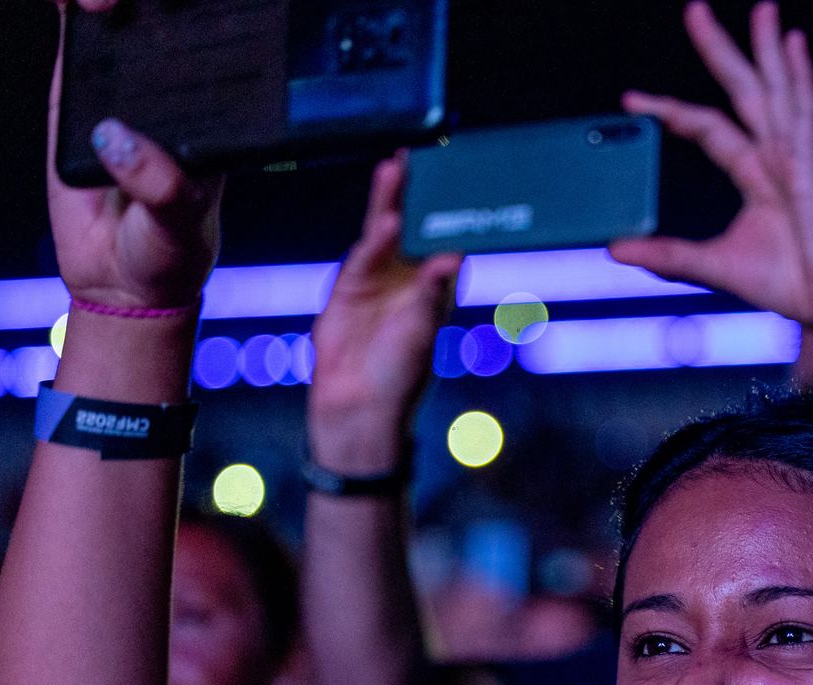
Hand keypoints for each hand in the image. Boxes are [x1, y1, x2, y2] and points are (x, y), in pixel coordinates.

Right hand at [47, 0, 221, 308]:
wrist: (121, 277)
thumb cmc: (170, 248)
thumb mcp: (181, 223)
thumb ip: (162, 188)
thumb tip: (116, 139)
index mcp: (220, 111)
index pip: (222, 40)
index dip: (209, 12)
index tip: (188, 8)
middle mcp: (178, 87)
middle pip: (170, 16)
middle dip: (153, 0)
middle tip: (122, 4)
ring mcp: (127, 82)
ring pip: (122, 13)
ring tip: (97, 5)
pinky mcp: (78, 87)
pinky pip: (75, 33)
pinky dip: (70, 7)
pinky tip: (72, 4)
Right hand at [308, 153, 460, 471]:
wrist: (357, 404)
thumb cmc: (402, 373)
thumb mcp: (423, 332)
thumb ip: (432, 293)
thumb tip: (450, 257)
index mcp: (439, 285)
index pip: (448, 236)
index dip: (454, 207)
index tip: (462, 173)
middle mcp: (410, 274)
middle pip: (415, 224)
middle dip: (417, 190)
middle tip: (421, 153)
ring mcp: (378, 277)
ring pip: (385, 230)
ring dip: (391, 201)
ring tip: (396, 169)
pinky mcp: (350, 285)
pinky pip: (363, 254)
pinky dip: (375, 238)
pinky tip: (387, 219)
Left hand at [609, 1, 812, 355]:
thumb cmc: (791, 283)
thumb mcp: (713, 266)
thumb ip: (666, 255)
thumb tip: (616, 248)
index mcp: (756, 175)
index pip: (708, 129)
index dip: (672, 111)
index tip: (632, 100)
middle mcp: (778, 158)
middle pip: (745, 92)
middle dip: (720, 50)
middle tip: (694, 8)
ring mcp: (800, 160)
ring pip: (780, 92)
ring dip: (769, 49)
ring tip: (763, 8)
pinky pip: (808, 118)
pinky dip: (801, 80)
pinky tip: (795, 47)